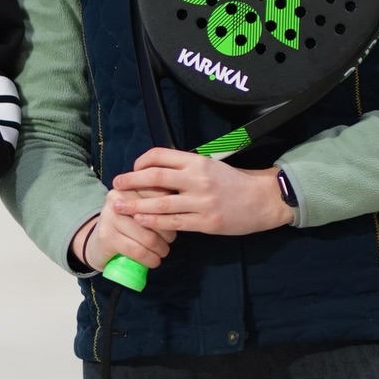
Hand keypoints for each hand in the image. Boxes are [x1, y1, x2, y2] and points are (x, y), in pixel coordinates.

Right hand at [74, 188, 177, 274]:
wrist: (97, 243)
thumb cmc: (126, 225)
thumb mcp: (139, 208)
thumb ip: (156, 202)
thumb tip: (184, 205)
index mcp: (129, 186)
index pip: (159, 194)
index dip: (171, 210)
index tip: (174, 220)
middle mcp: (118, 198)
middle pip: (155, 217)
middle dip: (168, 233)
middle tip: (170, 241)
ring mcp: (111, 217)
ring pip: (148, 237)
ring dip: (161, 249)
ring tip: (163, 252)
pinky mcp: (108, 237)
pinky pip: (137, 250)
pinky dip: (150, 259)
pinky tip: (154, 261)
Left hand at [111, 148, 294, 236]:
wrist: (263, 199)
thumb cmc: (235, 182)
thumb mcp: (211, 166)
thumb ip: (186, 168)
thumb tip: (157, 171)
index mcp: (197, 162)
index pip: (160, 156)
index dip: (141, 162)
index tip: (132, 170)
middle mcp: (197, 179)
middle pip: (155, 177)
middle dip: (131, 181)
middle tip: (115, 185)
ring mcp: (202, 202)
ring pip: (161, 203)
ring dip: (136, 205)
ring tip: (119, 207)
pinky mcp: (206, 222)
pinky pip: (174, 222)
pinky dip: (155, 222)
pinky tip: (141, 221)